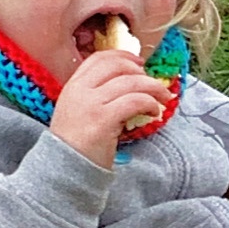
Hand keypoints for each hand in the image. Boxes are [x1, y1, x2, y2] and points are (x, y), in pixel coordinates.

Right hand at [47, 46, 176, 168]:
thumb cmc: (76, 146)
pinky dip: (150, 103)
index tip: (139, 63)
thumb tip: (129, 84)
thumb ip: (95, 96)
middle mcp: (80, 90)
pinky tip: (154, 113)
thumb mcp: (78, 112)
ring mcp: (91, 104)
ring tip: (163, 99)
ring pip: (131, 82)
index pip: (99, 58)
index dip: (123, 56)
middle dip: (141, 72)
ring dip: (153, 88)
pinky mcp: (103, 119)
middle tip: (155, 84)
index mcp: (73, 86)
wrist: (65, 171)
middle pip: (117, 66)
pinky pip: (135, 101)